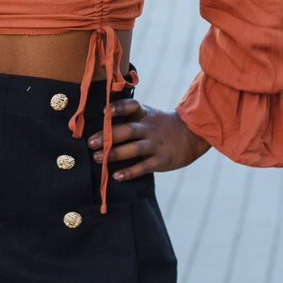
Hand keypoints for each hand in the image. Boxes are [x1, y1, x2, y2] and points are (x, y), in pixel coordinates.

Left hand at [87, 99, 209, 180]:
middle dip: (107, 136)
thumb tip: (101, 119)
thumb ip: (129, 115)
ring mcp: (156, 144)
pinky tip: (116, 176)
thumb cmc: (161, 124)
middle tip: (90, 143)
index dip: (118, 108)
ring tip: (97, 158)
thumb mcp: (148, 114)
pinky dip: (129, 172)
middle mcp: (150, 128)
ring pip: (133, 149)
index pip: (131, 106)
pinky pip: (143, 167)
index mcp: (145, 114)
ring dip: (114, 154)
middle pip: (128, 130)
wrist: (192, 134)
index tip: (104, 112)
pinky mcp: (161, 160)